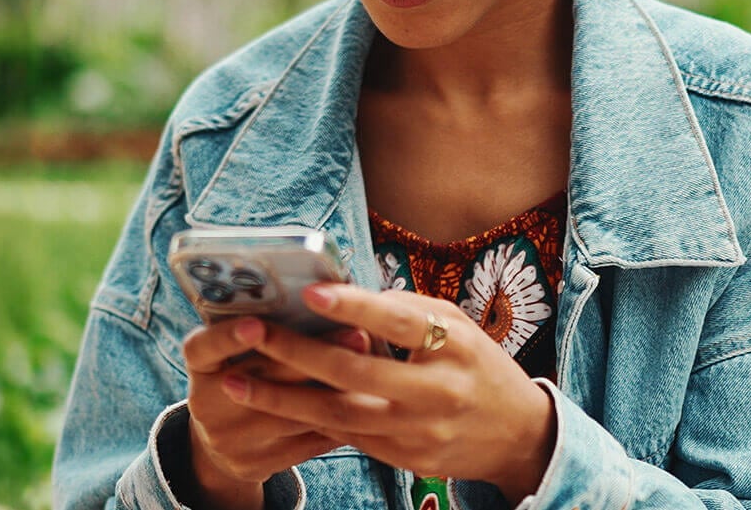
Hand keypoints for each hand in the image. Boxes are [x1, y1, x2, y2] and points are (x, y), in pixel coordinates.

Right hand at [180, 317, 374, 508]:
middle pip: (261, 380)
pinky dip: (341, 422)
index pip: (203, 349)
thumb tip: (320, 298)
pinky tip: (369, 405)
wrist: (223, 442)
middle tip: (357, 333)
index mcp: (199, 367)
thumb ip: (263, 332)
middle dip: (314, 355)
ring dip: (338, 389)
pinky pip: (307, 442)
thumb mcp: (234, 353)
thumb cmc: (240, 376)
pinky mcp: (255, 464)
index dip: (227, 338)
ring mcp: (231, 439)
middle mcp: (207, 404)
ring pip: (292, 414)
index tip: (255, 325)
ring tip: (375, 368)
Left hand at [229, 284, 558, 498]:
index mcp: (455, 345)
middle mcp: (438, 391)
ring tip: (234, 383)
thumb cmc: (476, 364)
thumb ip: (404, 309)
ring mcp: (420, 431)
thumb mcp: (455, 326)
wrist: (516, 434)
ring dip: (282, 399)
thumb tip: (340, 290)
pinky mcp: (406, 460)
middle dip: (296, 354)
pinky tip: (270, 406)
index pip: (401, 322)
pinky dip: (306, 419)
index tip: (310, 292)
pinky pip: (347, 437)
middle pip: (357, 373)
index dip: (355, 307)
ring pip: (340, 415)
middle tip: (250, 333)